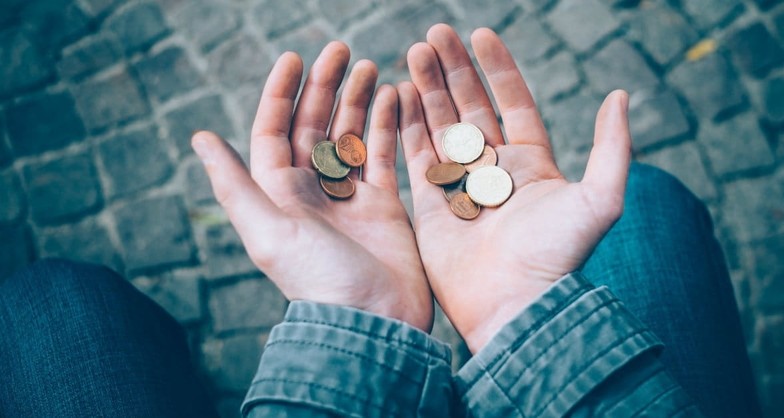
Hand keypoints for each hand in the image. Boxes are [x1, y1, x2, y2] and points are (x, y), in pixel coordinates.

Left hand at [193, 42, 432, 330]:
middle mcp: (312, 191)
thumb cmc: (317, 279)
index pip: (275, 130)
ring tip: (370, 66)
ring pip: (350, 135)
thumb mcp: (268, 231)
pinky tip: (394, 97)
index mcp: (279, 193)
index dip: (281, 92)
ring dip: (358, 100)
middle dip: (326, 86)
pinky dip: (388, 125)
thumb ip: (235, 185)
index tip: (296, 57)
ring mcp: (350, 196)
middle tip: (341, 49)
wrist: (372, 320)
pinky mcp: (384, 205)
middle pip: (314, 125)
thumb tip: (199, 138)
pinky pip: (384, 154)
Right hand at [398, 25, 631, 350]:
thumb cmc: (557, 256)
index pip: (512, 102)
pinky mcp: (430, 205)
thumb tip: (621, 96)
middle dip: (453, 68)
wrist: (514, 305)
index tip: (480, 34)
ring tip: (414, 52)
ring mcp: (459, 185)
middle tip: (435, 34)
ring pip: (440, 125)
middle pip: (471, 107)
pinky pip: (416, 155)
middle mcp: (494, 170)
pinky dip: (407, 125)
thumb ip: (612, 148)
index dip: (497, 68)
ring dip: (428, 89)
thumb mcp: (600, 199)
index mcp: (532, 163)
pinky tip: (399, 94)